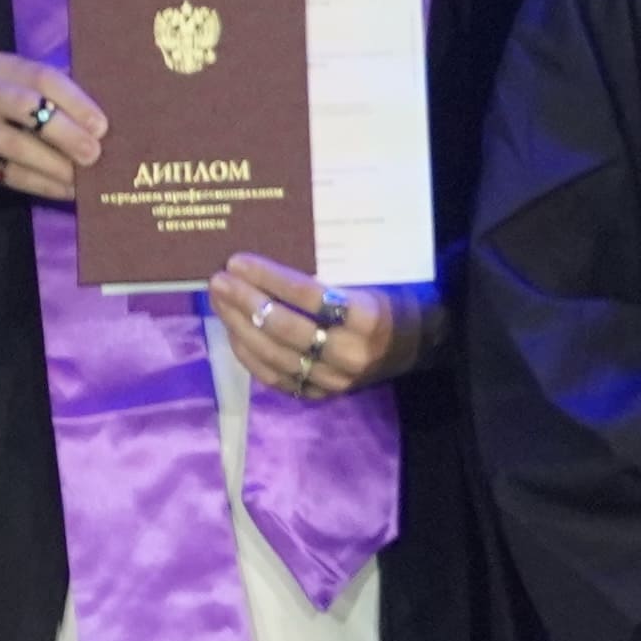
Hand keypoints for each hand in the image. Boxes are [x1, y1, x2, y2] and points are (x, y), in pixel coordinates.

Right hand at [0, 49, 102, 209]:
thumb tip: (104, 125)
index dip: (75, 101)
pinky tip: (64, 191)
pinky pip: (7, 173)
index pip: (42, 76)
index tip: (102, 127)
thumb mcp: (27, 101)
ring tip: (81, 179)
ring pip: (16, 143)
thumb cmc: (6, 122)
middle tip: (94, 154)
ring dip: (55, 164)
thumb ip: (58, 103)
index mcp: (0, 66)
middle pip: (25, 105)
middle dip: (65, 132)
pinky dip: (41, 184)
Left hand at [217, 260, 429, 401]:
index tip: (239, 261)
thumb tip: (274, 245)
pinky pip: (276, 378)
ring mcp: (335, 380)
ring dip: (238, 327)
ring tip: (219, 301)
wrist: (422, 342)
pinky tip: (232, 331)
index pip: (310, 296)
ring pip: (274, 356)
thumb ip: (331, 269)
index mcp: (369, 317)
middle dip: (245, 302)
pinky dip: (249, 355)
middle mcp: (351, 353)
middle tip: (218, 280)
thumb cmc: (392, 295)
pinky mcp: (322, 395)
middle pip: (285, 328)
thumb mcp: (372, 275)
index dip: (270, 278)